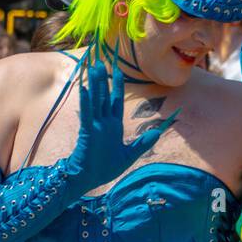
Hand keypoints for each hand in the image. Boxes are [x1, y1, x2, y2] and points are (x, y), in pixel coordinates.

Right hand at [68, 55, 179, 193]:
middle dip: (104, 79)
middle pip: (104, 96)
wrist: (89, 179)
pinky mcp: (87, 132)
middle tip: (101, 62)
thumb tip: (158, 132)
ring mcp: (95, 126)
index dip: (117, 85)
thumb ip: (143, 143)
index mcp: (113, 126)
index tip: (118, 70)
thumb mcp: (129, 155)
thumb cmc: (105, 169)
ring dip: (94, 85)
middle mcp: (104, 123)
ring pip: (95, 101)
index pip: (116, 101)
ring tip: (92, 68)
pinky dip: (86, 102)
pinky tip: (83, 89)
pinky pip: (86, 114)